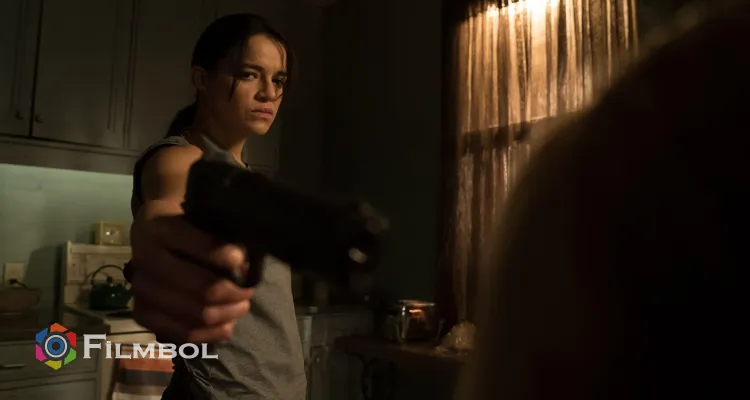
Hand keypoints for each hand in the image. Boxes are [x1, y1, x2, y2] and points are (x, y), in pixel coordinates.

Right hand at [129, 215, 253, 343]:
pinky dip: (210, 333)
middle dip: (233, 293)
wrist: (152, 235)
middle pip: (201, 288)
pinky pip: (182, 333)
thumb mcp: (200, 217)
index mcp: (159, 228)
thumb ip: (219, 235)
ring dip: (226, 314)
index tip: (243, 261)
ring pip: (195, 314)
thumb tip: (244, 264)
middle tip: (249, 291)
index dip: (225, 257)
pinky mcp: (141, 313)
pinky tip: (226, 326)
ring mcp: (140, 289)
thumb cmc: (186, 225)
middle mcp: (144, 259)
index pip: (199, 247)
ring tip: (241, 307)